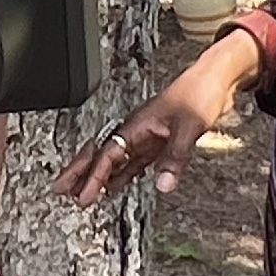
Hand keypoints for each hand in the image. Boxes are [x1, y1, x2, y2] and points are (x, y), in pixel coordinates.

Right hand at [56, 35, 258, 206]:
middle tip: (61, 190)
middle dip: (80, 173)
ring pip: (115, 160)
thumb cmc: (199, 93)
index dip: (94, 177)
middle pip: (101, 155)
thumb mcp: (189, 127)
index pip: (108, 155)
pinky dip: (122, 175)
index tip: (82, 196)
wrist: (215, 79)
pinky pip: (134, 161)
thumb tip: (163, 185)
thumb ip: (175, 157)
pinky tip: (116, 186)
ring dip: (99, 177)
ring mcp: (147, 136)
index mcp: (137, 125)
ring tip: (82, 194)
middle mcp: (137, 131)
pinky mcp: (159, 141)